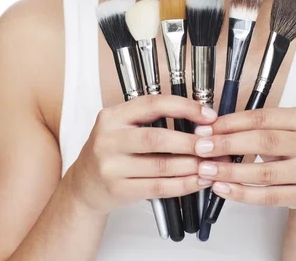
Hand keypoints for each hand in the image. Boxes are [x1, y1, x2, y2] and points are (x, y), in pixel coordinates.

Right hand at [67, 95, 216, 214]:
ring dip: (190, 166)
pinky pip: (157, 188)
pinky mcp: (118, 190)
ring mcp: (111, 166)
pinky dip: (182, 185)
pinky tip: (197, 181)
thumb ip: (152, 119)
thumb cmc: (112, 151)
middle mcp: (108, 139)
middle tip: (212, 144)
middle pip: (157, 138)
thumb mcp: (122, 127)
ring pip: (160, 166)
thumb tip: (199, 119)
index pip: (153, 105)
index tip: (208, 115)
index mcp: (113, 116)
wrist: (83, 185)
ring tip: (210, 164)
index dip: (184, 108)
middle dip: (190, 141)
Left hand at [195, 107, 295, 211]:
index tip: (207, 128)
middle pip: (263, 141)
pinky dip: (242, 193)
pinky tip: (224, 188)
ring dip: (230, 171)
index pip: (261, 117)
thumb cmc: (295, 151)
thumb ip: (254, 128)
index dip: (230, 123)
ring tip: (207, 170)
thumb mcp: (282, 132)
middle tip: (201, 148)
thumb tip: (212, 130)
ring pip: (264, 172)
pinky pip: (269, 196)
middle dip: (227, 144)